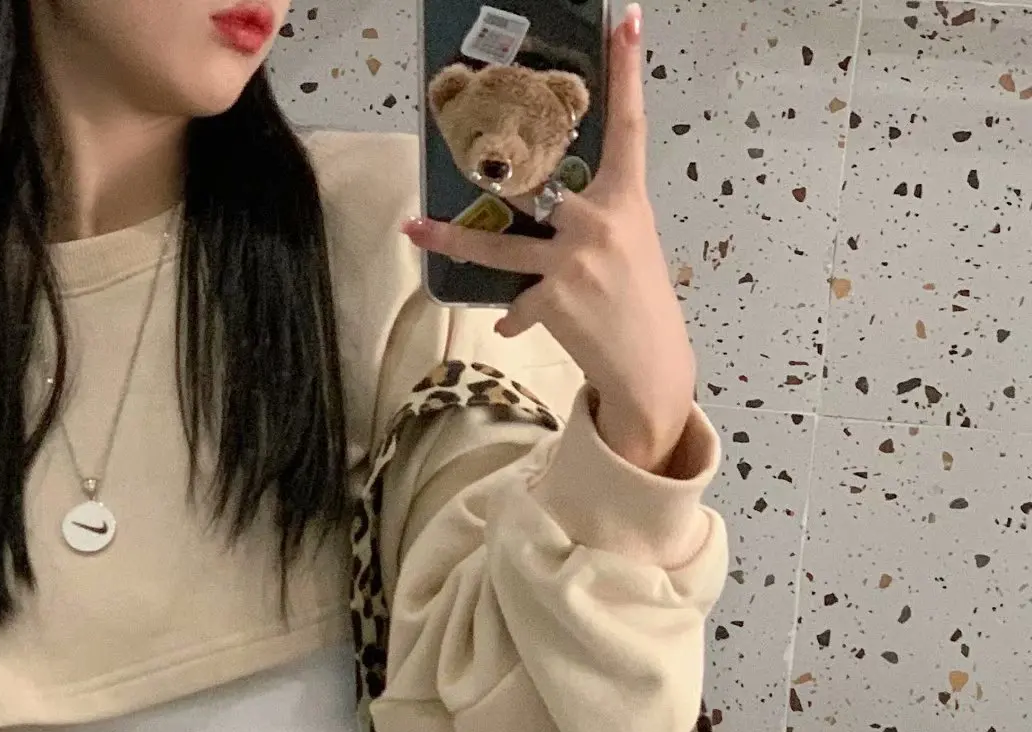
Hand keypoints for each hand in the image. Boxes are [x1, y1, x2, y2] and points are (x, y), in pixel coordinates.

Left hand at [402, 4, 696, 473]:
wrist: (649, 365)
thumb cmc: (637, 302)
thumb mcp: (628, 245)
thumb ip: (592, 219)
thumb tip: (545, 210)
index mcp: (627, 198)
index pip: (629, 125)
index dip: (627, 72)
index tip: (627, 22)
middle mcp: (600, 220)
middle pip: (535, 182)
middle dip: (497, 166)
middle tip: (460, 139)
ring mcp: (574, 258)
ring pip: (497, 244)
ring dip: (452, 238)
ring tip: (416, 228)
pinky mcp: (554, 297)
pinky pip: (515, 302)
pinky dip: (514, 316)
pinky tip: (516, 324)